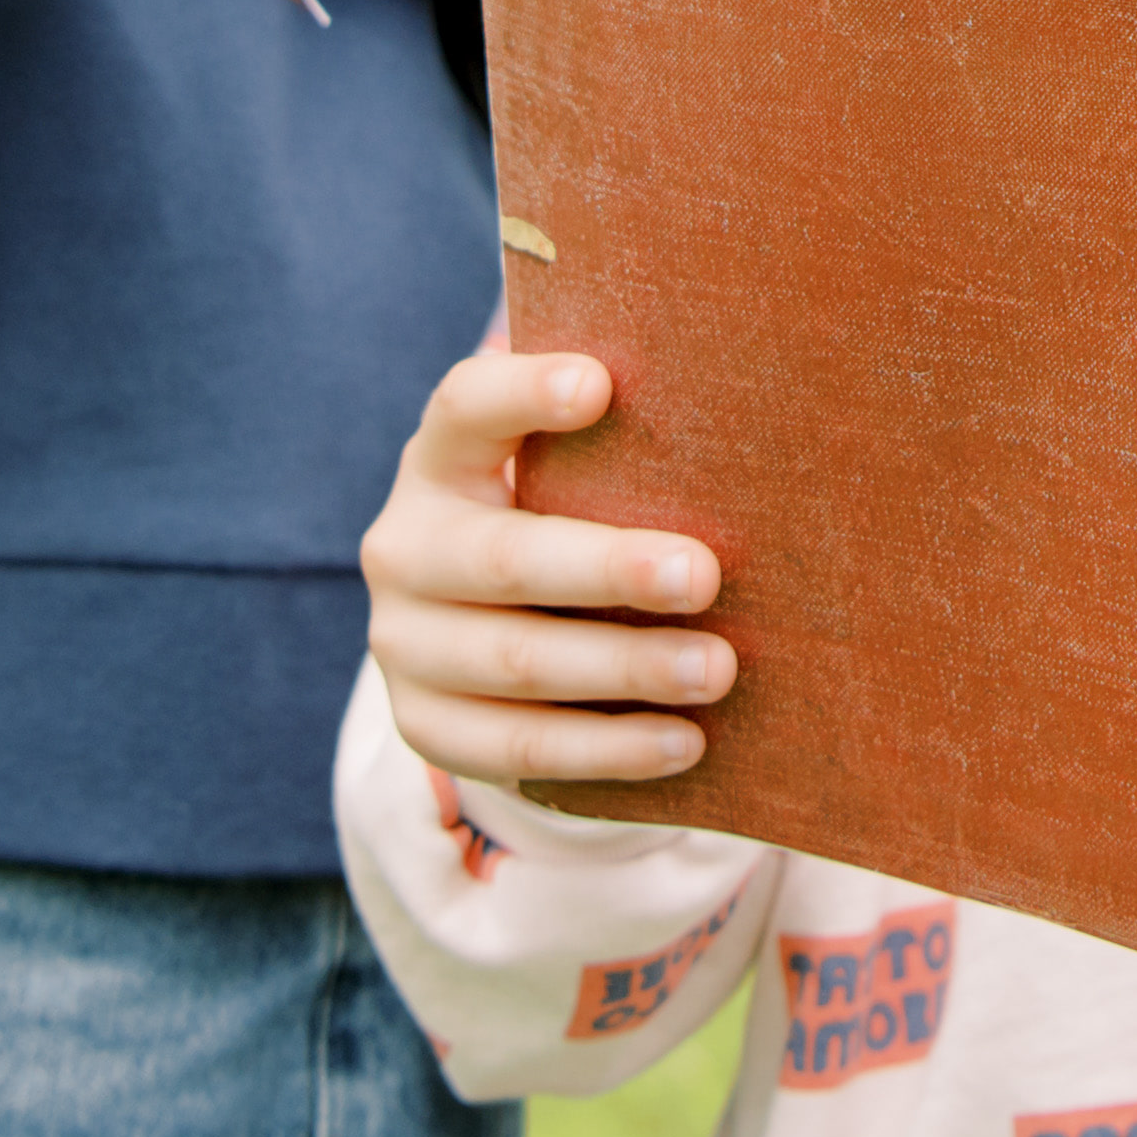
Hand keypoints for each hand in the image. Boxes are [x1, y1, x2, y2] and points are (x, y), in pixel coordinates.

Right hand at [361, 342, 735, 787]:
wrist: (477, 622)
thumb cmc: (557, 514)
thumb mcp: (561, 465)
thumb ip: (615, 435)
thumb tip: (733, 401)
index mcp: (441, 458)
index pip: (467, 406)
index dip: (523, 392)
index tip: (600, 385)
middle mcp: (406, 547)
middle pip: (504, 558)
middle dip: (609, 570)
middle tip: (703, 575)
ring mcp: (404, 644)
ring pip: (516, 661)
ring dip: (625, 669)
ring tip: (718, 668)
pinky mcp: (425, 726)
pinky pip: (516, 750)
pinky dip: (605, 750)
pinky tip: (684, 741)